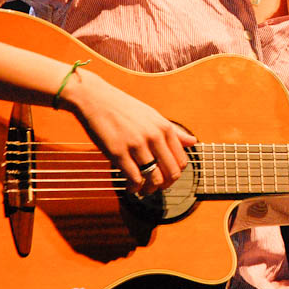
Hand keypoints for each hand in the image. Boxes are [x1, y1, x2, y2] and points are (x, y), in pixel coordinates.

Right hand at [62, 71, 195, 195]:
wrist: (95, 98)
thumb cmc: (123, 107)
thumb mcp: (152, 115)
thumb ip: (173, 131)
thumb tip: (193, 142)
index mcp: (164, 127)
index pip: (182, 161)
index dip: (175, 175)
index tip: (166, 178)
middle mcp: (153, 136)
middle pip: (172, 173)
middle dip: (165, 186)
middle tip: (155, 188)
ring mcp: (136, 145)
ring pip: (154, 179)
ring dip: (150, 190)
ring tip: (142, 189)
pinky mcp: (118, 153)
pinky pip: (134, 179)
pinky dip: (135, 188)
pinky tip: (130, 186)